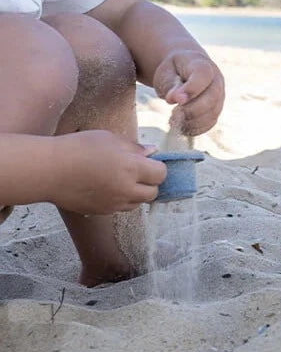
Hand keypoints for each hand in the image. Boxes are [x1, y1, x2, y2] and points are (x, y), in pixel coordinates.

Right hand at [50, 131, 166, 214]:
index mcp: (132, 168)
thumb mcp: (110, 139)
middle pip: (153, 193)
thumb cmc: (79, 148)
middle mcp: (126, 189)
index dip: (158, 167)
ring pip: (137, 204)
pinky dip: (120, 200)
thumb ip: (134, 148)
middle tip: (138, 172)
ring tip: (121, 179)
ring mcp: (113, 204)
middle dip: (150, 183)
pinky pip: (119, 208)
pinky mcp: (100, 212)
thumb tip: (152, 153)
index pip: (161, 174)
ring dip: (136, 193)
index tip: (149, 162)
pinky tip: (107, 187)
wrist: (49, 170)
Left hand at [152, 49, 224, 134]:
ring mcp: (219, 95)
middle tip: (173, 113)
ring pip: (213, 113)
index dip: (191, 89)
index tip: (173, 100)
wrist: (183, 70)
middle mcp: (216, 80)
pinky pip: (210, 123)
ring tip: (173, 119)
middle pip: (212, 97)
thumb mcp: (166, 72)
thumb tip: (175, 99)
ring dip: (192, 121)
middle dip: (191, 110)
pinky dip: (195, 128)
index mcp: (202, 65)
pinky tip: (181, 126)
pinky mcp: (216, 109)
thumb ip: (171, 84)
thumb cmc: (173, 70)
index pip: (203, 76)